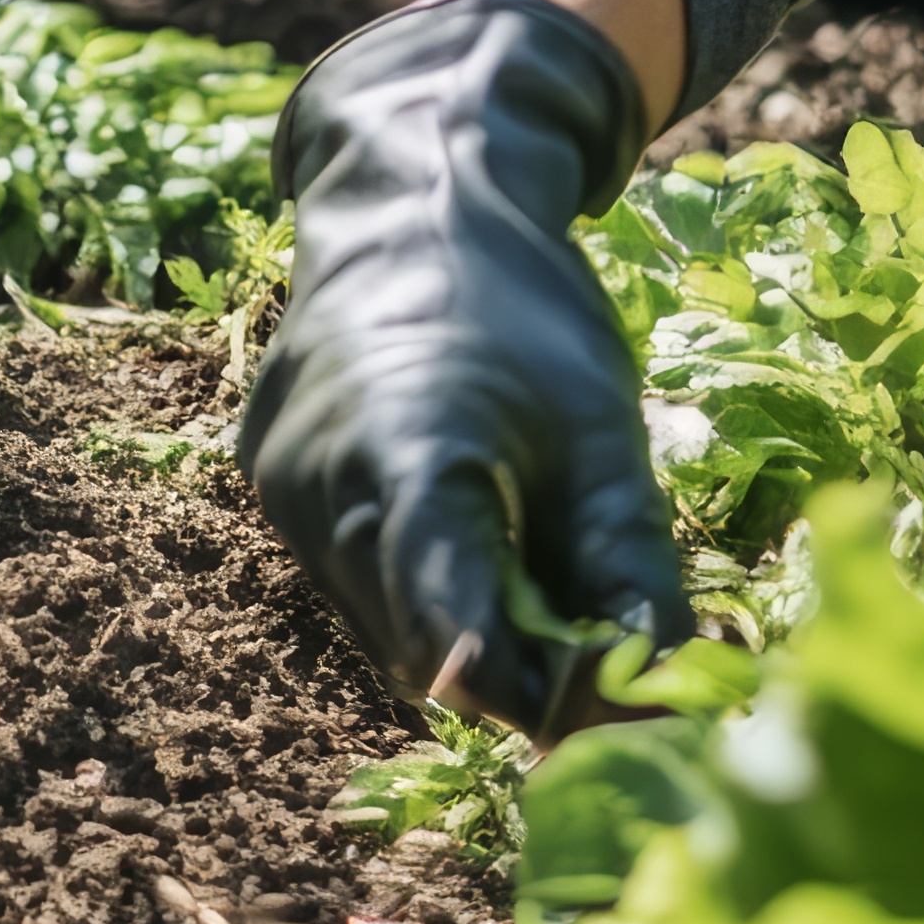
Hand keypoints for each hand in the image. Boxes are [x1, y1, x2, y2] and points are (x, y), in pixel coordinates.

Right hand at [237, 0, 695, 738]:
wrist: (414, 195)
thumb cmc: (524, 310)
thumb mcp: (600, 429)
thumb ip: (622, 566)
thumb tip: (656, 697)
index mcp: (404, 445)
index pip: (441, 593)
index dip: (498, 672)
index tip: (554, 728)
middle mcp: (317, 476)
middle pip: (412, 634)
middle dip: (503, 671)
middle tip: (596, 684)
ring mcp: (280, 485)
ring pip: (380, 620)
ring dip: (458, 634)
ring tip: (539, 597)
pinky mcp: (268, 482)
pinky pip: (350, 578)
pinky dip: (415, 588)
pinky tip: (473, 541)